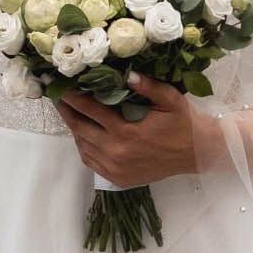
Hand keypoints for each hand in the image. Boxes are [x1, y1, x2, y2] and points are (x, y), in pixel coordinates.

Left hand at [57, 73, 197, 184]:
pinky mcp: (117, 178)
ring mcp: (115, 167)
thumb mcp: (170, 99)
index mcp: (126, 131)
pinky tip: (83, 134)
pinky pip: (90, 161)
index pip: (89, 109)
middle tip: (57, 97)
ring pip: (82, 145)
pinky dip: (83, 146)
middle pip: (79, 128)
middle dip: (66, 111)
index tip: (61, 86)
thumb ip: (148, 86)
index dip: (72, 97)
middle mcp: (116, 151)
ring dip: (74, 128)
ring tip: (68, 112)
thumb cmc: (182, 123)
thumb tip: (127, 74)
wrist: (195, 153)